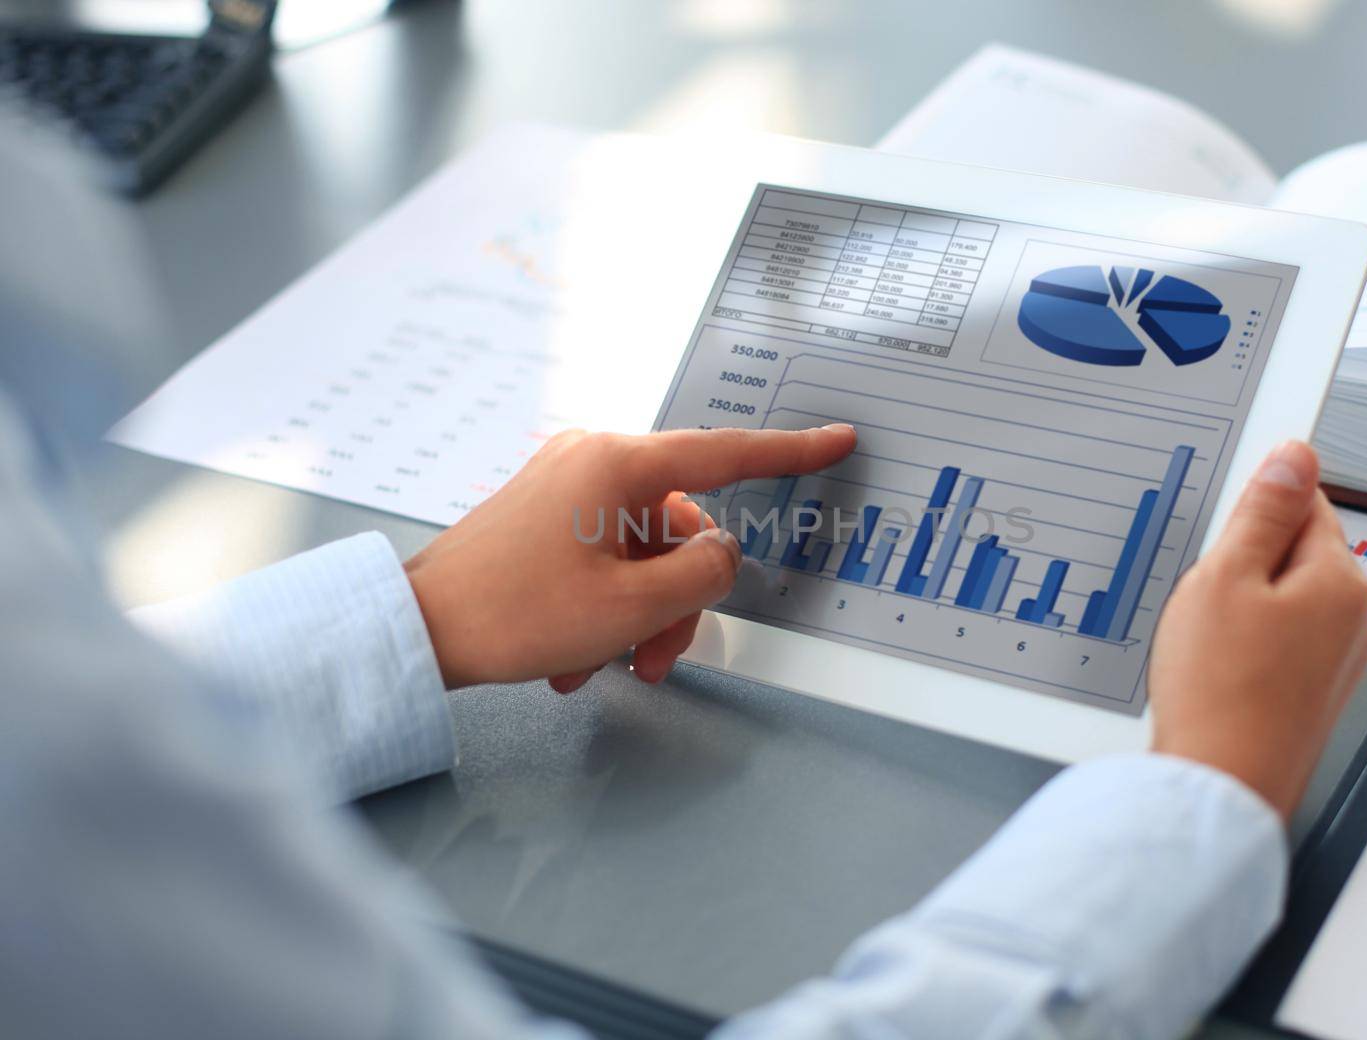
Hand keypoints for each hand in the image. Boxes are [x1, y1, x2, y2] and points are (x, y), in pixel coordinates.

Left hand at [405, 424, 855, 691]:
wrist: (415, 628)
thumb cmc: (517, 614)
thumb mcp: (631, 606)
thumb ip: (703, 574)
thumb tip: (722, 553)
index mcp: (618, 465)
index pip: (725, 454)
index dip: (789, 452)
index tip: (837, 438)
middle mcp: (592, 460)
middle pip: (679, 527)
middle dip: (677, 601)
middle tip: (653, 661)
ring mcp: (563, 485)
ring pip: (641, 552)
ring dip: (638, 616)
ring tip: (603, 669)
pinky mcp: (542, 514)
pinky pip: (602, 556)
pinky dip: (604, 607)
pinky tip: (575, 658)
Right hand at [1147, 441, 1366, 819]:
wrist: (1221, 785)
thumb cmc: (1221, 691)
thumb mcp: (1226, 578)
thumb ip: (1263, 512)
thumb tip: (1295, 458)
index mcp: (1340, 580)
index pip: (1305, 502)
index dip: (1253, 509)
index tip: (1220, 530)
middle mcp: (1353, 620)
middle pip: (1295, 553)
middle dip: (1245, 561)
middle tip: (1201, 592)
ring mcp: (1337, 662)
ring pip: (1283, 601)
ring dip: (1241, 606)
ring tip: (1203, 637)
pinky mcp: (1313, 695)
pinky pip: (1279, 644)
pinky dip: (1245, 646)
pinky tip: (1213, 667)